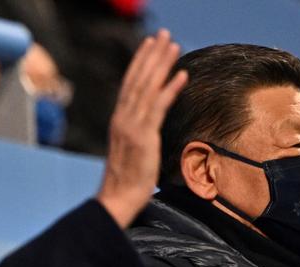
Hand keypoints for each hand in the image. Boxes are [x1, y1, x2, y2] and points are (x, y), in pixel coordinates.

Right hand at [96, 29, 187, 228]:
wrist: (117, 199)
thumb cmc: (126, 182)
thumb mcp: (131, 152)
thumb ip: (138, 135)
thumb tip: (148, 129)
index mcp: (119, 120)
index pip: (130, 84)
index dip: (140, 62)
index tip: (149, 45)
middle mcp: (123, 118)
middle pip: (138, 79)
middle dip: (151, 55)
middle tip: (163, 34)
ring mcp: (132, 126)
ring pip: (147, 87)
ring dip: (162, 64)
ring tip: (174, 45)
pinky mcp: (143, 136)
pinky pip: (158, 108)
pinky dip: (170, 89)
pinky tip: (182, 75)